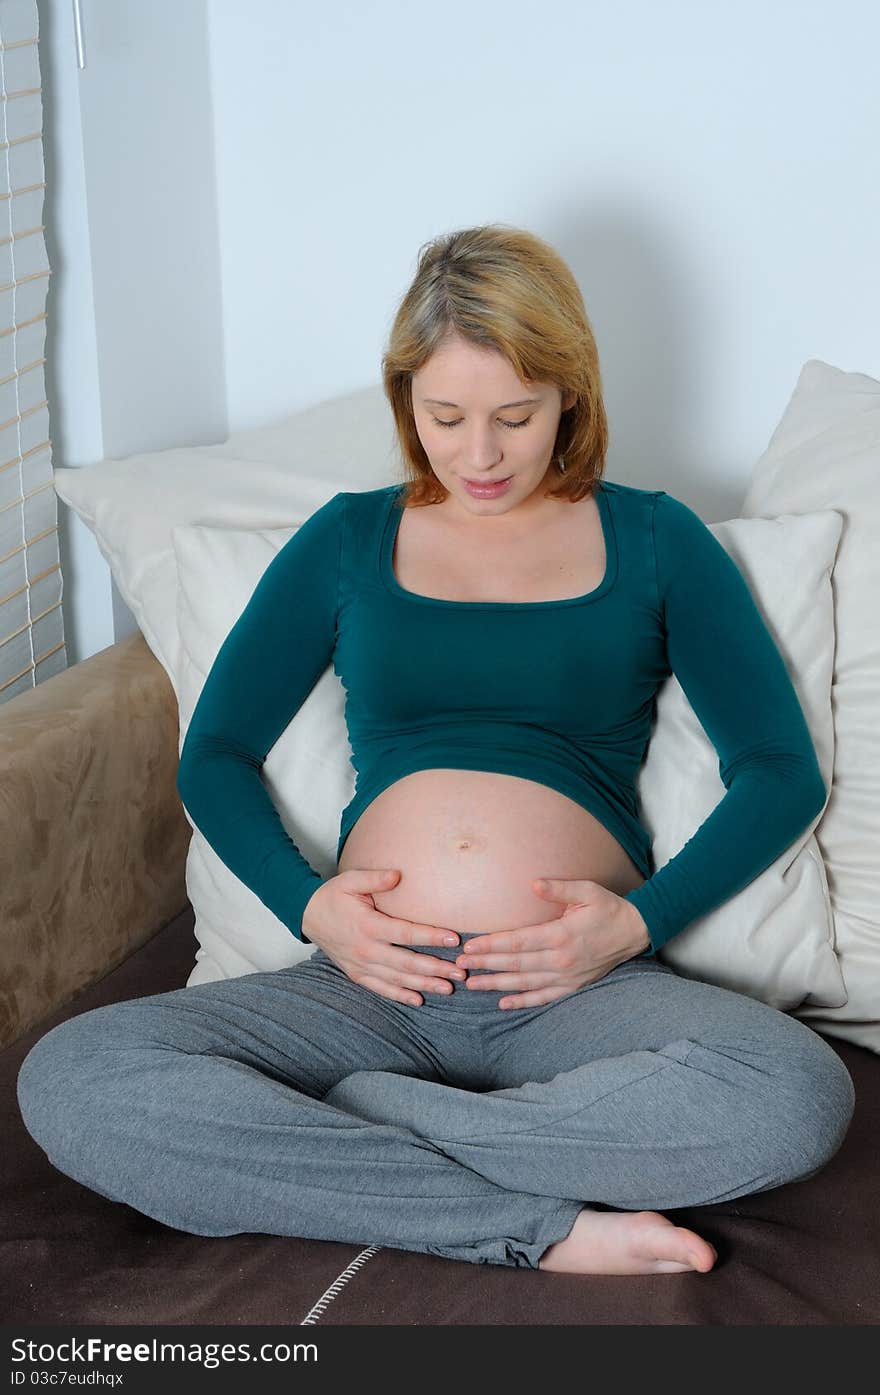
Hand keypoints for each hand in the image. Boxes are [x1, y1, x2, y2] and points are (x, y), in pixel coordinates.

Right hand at [301, 867, 465, 1005]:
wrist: (307, 915)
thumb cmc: (333, 895)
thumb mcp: (351, 880)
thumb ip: (375, 879)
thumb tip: (398, 875)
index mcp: (368, 926)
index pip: (407, 933)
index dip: (432, 936)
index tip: (454, 938)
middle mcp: (366, 950)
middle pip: (407, 962)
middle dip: (436, 968)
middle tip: (461, 971)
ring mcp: (361, 965)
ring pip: (398, 978)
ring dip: (424, 984)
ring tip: (448, 987)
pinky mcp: (356, 973)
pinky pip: (380, 988)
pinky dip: (400, 995)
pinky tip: (418, 999)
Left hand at [455, 878, 652, 1009]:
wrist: (635, 931)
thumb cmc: (608, 908)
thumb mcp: (587, 891)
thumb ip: (559, 889)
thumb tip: (533, 883)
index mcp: (561, 935)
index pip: (519, 942)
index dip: (492, 945)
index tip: (470, 947)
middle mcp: (562, 959)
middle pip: (516, 964)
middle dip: (486, 965)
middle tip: (460, 967)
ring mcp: (567, 976)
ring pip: (525, 983)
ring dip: (497, 985)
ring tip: (472, 985)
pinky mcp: (573, 986)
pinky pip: (543, 997)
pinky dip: (522, 1001)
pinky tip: (503, 1003)